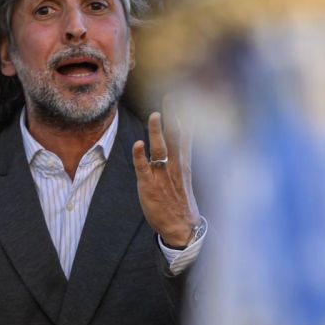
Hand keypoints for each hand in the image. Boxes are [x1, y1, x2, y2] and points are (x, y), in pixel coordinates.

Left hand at [132, 96, 199, 247]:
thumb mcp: (183, 176)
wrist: (181, 227)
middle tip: (171, 97)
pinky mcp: (149, 185)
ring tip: (155, 115)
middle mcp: (175, 166)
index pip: (186, 135)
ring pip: (161, 149)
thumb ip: (179, 157)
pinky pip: (144, 167)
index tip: (183, 98)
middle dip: (174, 116)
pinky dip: (140, 155)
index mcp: (184, 163)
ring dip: (157, 132)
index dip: (184, 116)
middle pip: (176, 136)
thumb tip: (176, 140)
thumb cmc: (179, 201)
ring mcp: (162, 175)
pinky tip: (138, 144)